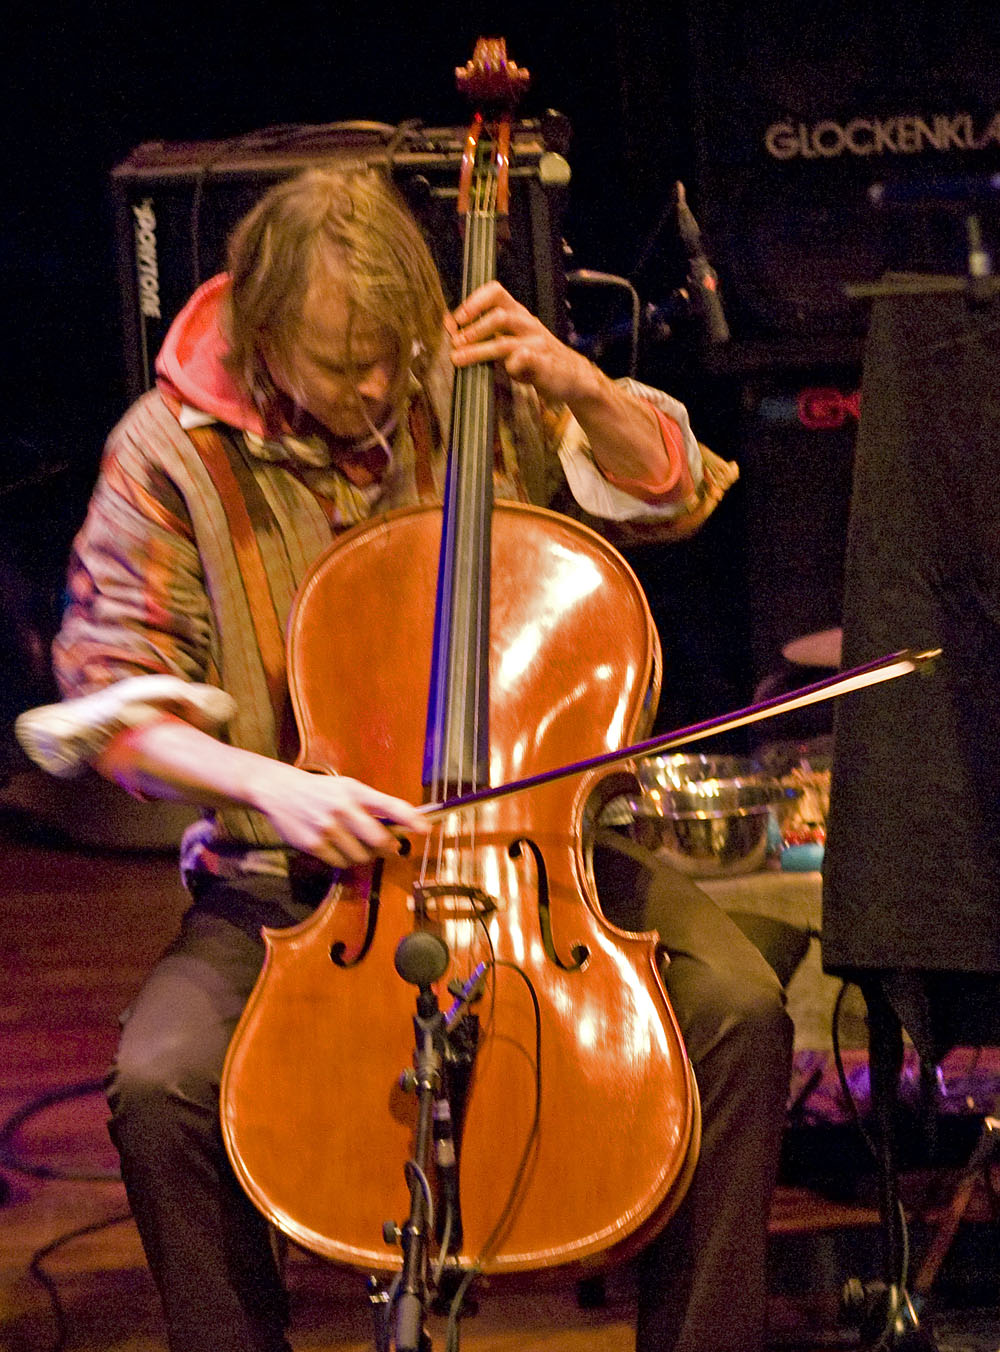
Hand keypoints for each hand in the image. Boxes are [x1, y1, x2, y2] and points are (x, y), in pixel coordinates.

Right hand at [249, 761, 428, 868]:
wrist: (280, 791)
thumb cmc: (320, 791)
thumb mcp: (347, 788)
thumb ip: (371, 805)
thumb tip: (400, 826)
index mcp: (354, 791)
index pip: (390, 805)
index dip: (410, 819)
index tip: (425, 829)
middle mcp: (342, 808)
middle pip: (378, 839)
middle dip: (388, 848)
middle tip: (390, 848)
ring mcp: (327, 828)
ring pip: (360, 855)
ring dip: (363, 855)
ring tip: (355, 843)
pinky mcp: (313, 844)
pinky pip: (340, 862)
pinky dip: (343, 859)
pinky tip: (337, 847)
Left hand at [447, 281, 603, 407]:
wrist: (572, 376)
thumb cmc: (536, 357)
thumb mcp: (511, 339)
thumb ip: (485, 333)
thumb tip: (449, 326)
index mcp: (518, 314)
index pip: (496, 293)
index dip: (474, 302)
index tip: (456, 319)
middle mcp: (527, 324)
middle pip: (498, 316)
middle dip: (473, 329)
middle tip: (455, 342)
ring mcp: (536, 343)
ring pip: (505, 342)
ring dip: (478, 350)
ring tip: (459, 358)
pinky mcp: (544, 363)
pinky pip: (526, 358)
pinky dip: (513, 364)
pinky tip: (505, 369)